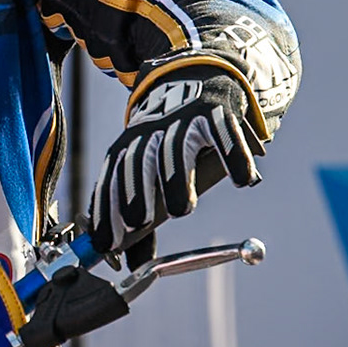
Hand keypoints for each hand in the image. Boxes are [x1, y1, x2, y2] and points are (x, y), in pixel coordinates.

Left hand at [90, 67, 264, 255]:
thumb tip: (133, 269)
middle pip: (138, 161)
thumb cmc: (169, 142)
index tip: (105, 242)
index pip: (111, 179)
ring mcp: (183, 119)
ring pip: (175, 149)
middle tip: (138, 221)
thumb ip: (142, 222)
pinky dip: (236, 156)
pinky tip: (242, 181)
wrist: (196, 77)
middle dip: (135, 191)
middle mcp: (152, 132)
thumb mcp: (149, 173)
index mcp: (129, 147)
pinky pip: (224, 134)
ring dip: (177, 179)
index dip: (106, 210)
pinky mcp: (215, 111)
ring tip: (184, 209)